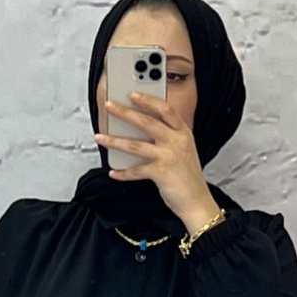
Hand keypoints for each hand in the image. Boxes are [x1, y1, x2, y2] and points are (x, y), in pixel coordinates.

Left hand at [94, 92, 219, 231]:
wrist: (197, 201)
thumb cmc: (188, 177)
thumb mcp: (183, 150)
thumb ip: (168, 138)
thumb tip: (139, 130)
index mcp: (183, 133)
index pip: (166, 109)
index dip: (148, 100)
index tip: (133, 94)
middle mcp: (177, 141)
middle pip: (147, 122)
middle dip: (124, 112)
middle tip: (109, 106)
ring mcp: (169, 156)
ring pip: (135, 145)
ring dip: (114, 141)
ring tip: (100, 137)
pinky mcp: (161, 173)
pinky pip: (136, 171)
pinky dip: (123, 173)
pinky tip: (113, 172)